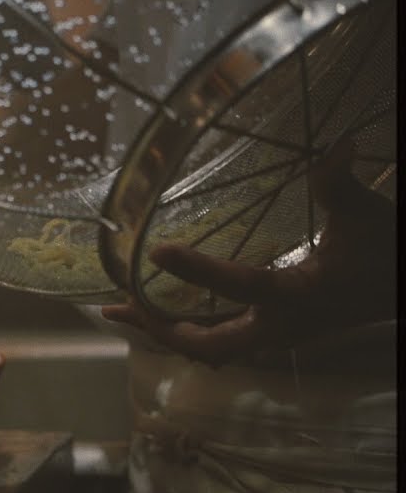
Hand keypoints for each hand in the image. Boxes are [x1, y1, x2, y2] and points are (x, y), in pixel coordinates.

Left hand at [100, 139, 395, 365]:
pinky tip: (155, 313)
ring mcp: (273, 336)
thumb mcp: (364, 215)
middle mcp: (278, 326)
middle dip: (157, 326)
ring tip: (117, 310)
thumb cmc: (386, 250)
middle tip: (115, 303)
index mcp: (296, 296)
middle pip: (204, 343)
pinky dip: (182, 330)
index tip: (156, 251)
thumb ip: (339, 184)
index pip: (239, 285)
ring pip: (206, 348)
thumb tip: (337, 145)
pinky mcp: (271, 335)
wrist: (403, 289)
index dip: (197, 270)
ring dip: (161, 331)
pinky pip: (217, 342)